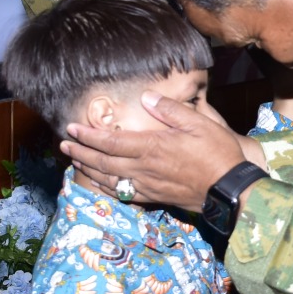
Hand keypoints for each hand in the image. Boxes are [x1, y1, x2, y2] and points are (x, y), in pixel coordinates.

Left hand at [63, 92, 263, 209]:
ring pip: (109, 179)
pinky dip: (105, 187)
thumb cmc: (217, 153)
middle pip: (103, 162)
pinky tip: (98, 183)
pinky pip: (122, 193)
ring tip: (74, 161)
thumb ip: (170, 110)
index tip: (72, 129)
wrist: (229, 189)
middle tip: (64, 145)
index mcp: (152, 147)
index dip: (88, 136)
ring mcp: (147, 185)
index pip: (111, 141)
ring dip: (88, 170)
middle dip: (81, 153)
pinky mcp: (154, 196)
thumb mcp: (199, 123)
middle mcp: (144, 168)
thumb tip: (147, 97)